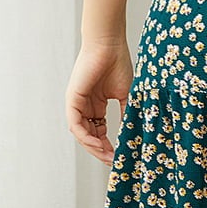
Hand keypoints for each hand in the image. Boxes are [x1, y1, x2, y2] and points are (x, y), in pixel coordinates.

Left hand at [65, 36, 132, 163]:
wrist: (109, 45)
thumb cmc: (118, 64)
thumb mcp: (126, 95)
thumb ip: (127, 115)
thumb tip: (134, 135)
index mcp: (96, 105)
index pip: (100, 132)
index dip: (109, 146)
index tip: (120, 157)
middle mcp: (85, 106)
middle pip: (90, 136)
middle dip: (102, 151)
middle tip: (114, 162)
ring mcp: (77, 104)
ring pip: (82, 134)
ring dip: (94, 148)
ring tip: (109, 157)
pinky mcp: (72, 100)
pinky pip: (76, 125)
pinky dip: (86, 137)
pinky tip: (99, 144)